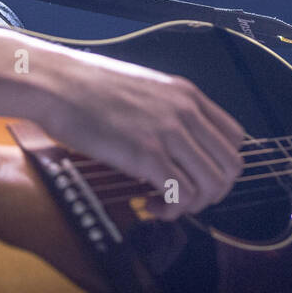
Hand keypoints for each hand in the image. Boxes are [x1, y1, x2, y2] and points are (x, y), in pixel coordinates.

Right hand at [44, 51, 246, 218]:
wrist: (56, 83)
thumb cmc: (87, 87)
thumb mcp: (143, 88)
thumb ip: (167, 111)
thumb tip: (174, 144)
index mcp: (187, 94)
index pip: (235, 138)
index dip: (220, 165)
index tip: (195, 175)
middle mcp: (185, 112)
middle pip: (230, 167)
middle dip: (211, 192)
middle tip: (182, 197)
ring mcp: (168, 132)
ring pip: (212, 185)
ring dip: (192, 205)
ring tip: (163, 203)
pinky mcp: (146, 154)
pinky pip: (181, 195)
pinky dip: (170, 210)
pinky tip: (149, 204)